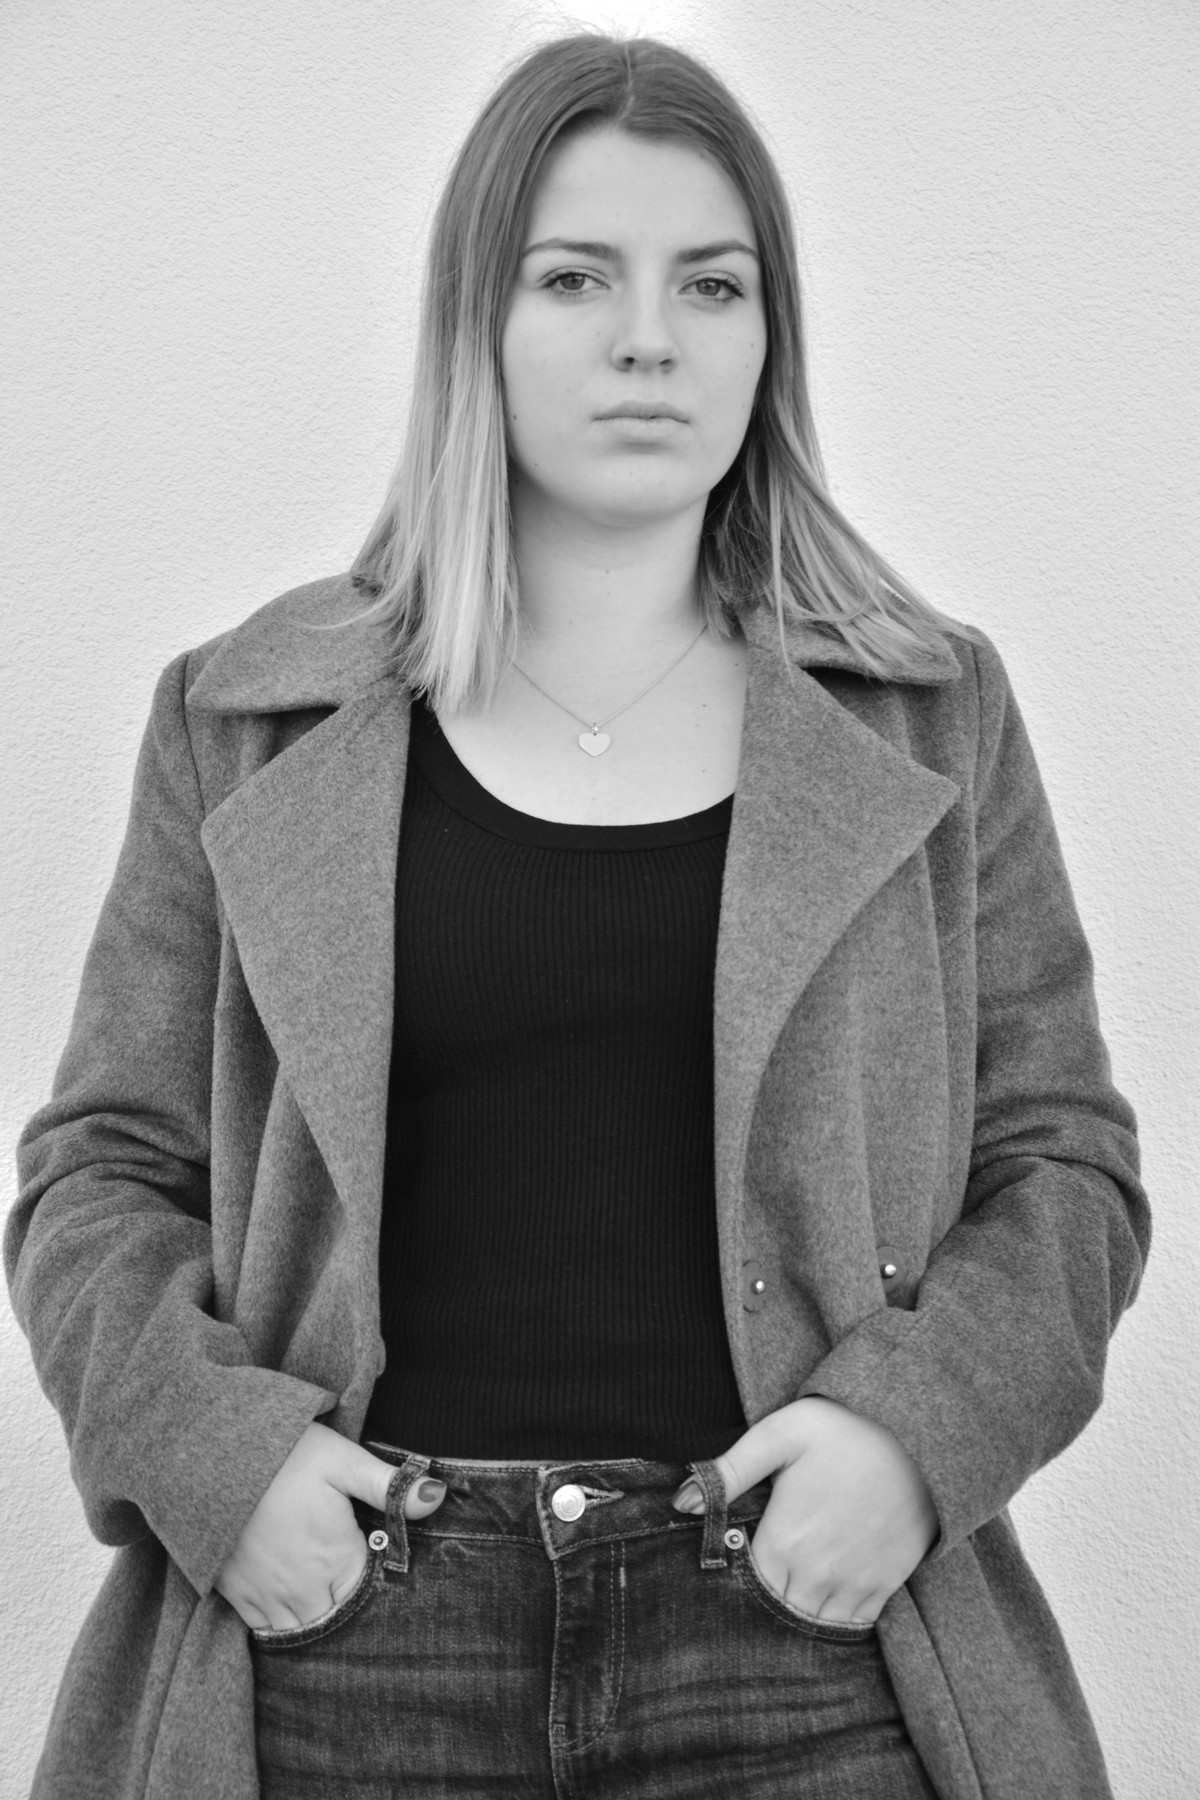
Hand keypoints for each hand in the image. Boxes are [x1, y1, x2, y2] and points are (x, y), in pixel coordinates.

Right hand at [215, 1422, 446, 1630]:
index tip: (377, 1567)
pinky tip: (291, 1607)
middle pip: (337, 1621)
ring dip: (316, 1621)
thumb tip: (437, 1497)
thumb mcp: (342, 1460)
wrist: (207, 1455)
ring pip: (301, 1632)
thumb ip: (390, 1486)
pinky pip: (263, 1630)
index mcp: (336, 1560)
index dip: (378, 1587)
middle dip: (349, 1610)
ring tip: (326, 1599)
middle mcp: (303, 1589)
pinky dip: (280, 1626)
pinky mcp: (234, 1593)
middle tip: (355, 1590)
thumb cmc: (283, 1454)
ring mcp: (265, 1596)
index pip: (368, 1597)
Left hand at [675, 1397, 936, 1623]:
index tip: (742, 1560)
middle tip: (766, 1578)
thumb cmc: (840, 1429)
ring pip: (815, 1624)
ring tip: (795, 1587)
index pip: (748, 1588)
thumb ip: (727, 1472)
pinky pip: (855, 1624)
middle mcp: (817, 1573)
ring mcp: (854, 1583)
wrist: (915, 1435)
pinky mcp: (885, 1583)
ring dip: (801, 1613)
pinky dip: (837, 1618)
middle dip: (768, 1601)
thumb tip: (679, 1503)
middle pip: (779, 1612)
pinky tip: (826, 1595)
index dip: (740, 1580)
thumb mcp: (776, 1436)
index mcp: (784, 1541)